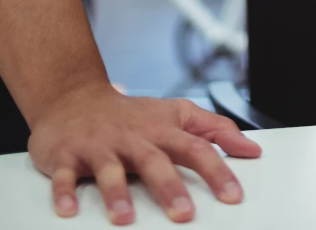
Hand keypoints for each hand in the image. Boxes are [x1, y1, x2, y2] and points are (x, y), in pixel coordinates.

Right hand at [27, 83, 260, 222]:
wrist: (77, 98)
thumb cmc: (133, 115)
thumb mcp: (178, 114)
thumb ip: (216, 129)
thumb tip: (251, 148)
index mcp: (163, 131)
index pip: (196, 149)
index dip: (217, 171)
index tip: (233, 196)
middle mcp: (134, 138)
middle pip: (155, 161)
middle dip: (170, 188)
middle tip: (184, 215)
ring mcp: (100, 146)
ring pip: (110, 169)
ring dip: (116, 193)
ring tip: (125, 219)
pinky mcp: (67, 155)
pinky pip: (65, 175)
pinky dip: (64, 192)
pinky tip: (69, 211)